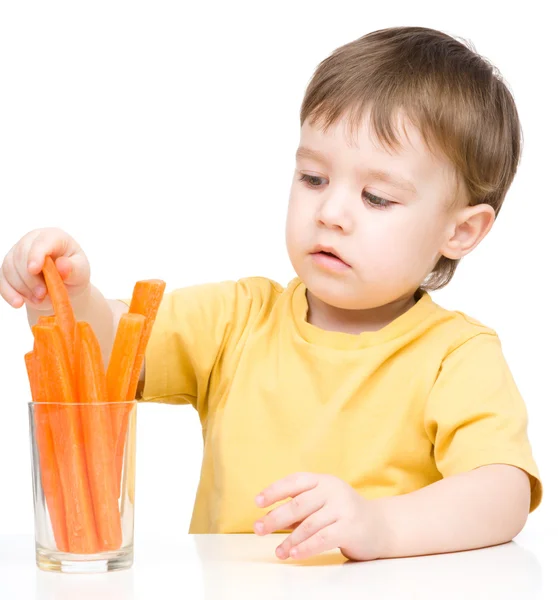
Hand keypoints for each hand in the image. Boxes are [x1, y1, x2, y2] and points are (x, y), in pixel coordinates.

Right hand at [0, 228, 90, 309]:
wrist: (65, 285)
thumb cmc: (75, 273)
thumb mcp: (81, 272)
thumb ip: (74, 268)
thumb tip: (62, 265)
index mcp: (53, 237)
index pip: (42, 242)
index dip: (36, 255)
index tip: (34, 269)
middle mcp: (32, 241)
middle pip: (21, 255)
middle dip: (30, 278)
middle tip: (42, 294)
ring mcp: (17, 253)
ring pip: (10, 268)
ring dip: (23, 288)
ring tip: (39, 300)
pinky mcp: (9, 269)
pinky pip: (3, 280)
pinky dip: (9, 293)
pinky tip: (18, 303)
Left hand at [254, 472, 383, 560]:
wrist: (380, 527)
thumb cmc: (342, 516)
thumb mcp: (321, 506)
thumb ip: (298, 511)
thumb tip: (268, 518)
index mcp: (323, 481)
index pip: (295, 481)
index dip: (275, 490)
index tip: (257, 502)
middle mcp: (333, 490)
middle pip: (298, 503)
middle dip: (275, 517)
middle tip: (258, 529)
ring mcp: (343, 507)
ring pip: (309, 523)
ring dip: (290, 539)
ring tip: (278, 551)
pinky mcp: (350, 527)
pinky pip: (323, 538)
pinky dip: (306, 547)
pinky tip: (294, 554)